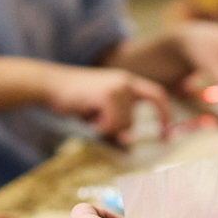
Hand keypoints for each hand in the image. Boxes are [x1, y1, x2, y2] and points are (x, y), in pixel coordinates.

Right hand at [44, 64, 174, 142]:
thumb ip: (117, 114)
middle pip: (141, 112)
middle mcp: (125, 81)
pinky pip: (112, 123)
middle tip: (135, 134)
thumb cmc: (75, 97)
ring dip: (108, 128)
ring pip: (125, 122)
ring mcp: (117, 87)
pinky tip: (88, 118)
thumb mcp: (101, 103)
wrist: (50, 84)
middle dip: (137, 126)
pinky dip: (100, 127)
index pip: (156, 94)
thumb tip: (127, 137)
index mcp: (126, 81)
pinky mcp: (106, 95)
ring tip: (92, 118)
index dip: (165, 111)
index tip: (167, 130)